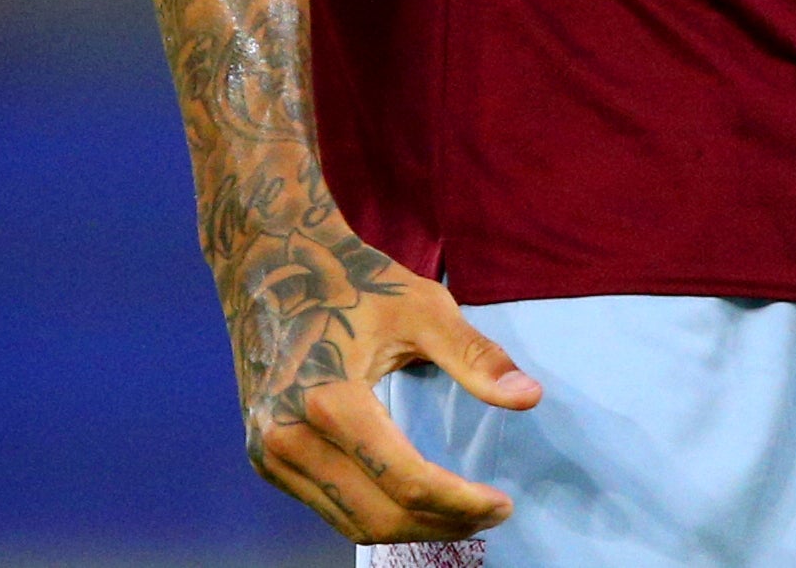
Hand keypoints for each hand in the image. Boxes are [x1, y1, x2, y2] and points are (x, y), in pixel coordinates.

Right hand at [220, 209, 541, 540]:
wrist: (274, 266)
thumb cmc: (355, 282)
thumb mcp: (423, 308)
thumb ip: (475, 358)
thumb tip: (529, 397)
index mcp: (329, 401)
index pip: (406, 480)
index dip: (460, 501)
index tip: (503, 504)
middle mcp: (288, 438)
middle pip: (378, 514)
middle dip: (441, 524)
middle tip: (492, 515)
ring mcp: (269, 454)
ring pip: (351, 523)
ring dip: (411, 531)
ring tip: (461, 515)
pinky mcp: (266, 459)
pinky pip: (327, 507)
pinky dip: (375, 516)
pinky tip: (414, 505)